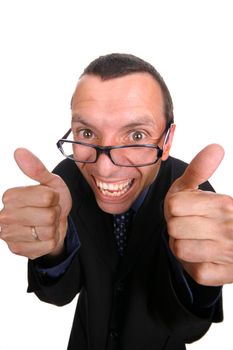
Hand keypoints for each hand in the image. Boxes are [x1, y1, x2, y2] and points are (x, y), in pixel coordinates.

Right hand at [0, 148, 71, 259]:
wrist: (53, 223)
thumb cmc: (50, 201)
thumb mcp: (49, 182)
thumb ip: (36, 169)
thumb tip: (19, 151)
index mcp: (10, 196)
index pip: (47, 197)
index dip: (53, 198)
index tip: (48, 199)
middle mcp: (4, 216)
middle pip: (48, 215)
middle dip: (54, 213)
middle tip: (47, 212)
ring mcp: (10, 236)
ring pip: (48, 231)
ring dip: (52, 227)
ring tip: (45, 223)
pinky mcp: (19, 251)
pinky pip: (48, 245)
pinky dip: (51, 240)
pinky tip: (43, 236)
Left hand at [164, 144, 232, 285]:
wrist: (229, 244)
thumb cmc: (203, 212)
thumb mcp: (197, 188)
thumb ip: (200, 169)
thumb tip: (216, 147)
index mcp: (224, 203)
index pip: (173, 206)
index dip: (173, 208)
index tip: (185, 210)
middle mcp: (230, 227)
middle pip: (173, 227)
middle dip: (176, 227)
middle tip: (190, 226)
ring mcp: (229, 252)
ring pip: (179, 249)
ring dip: (182, 246)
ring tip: (195, 241)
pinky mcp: (224, 274)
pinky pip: (193, 270)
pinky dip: (193, 264)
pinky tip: (203, 256)